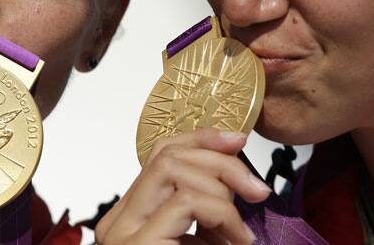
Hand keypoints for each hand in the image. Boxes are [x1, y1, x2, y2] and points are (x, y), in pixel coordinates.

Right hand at [95, 128, 270, 244]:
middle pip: (166, 154)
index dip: (202, 139)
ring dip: (221, 192)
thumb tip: (239, 179)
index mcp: (129, 217)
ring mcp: (121, 233)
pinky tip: (236, 240)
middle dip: (220, 160)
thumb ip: (205, 212)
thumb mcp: (201, 240)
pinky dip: (222, 215)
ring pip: (173, 169)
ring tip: (241, 232)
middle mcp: (117, 221)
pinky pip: (186, 202)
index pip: (159, 155)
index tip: (238, 141)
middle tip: (257, 190)